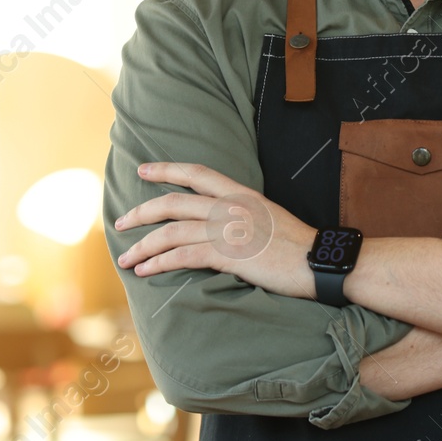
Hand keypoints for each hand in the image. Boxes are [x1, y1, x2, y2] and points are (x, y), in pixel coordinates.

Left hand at [113, 162, 317, 298]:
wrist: (320, 261)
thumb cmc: (298, 246)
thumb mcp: (268, 218)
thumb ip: (241, 215)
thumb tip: (218, 225)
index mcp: (241, 193)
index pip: (197, 173)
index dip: (166, 169)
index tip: (142, 170)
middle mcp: (231, 206)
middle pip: (173, 202)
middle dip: (141, 212)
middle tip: (121, 223)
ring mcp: (229, 229)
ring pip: (171, 231)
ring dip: (143, 245)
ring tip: (126, 258)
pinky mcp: (230, 254)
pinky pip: (184, 255)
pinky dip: (159, 262)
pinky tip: (146, 270)